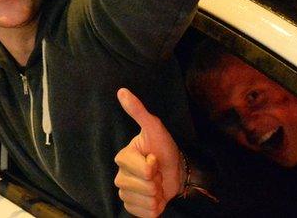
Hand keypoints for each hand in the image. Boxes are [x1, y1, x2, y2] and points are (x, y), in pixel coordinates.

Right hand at [114, 88, 183, 217]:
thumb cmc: (165, 148)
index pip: (142, 170)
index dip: (154, 166)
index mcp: (122, 158)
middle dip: (157, 182)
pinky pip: (145, 214)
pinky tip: (156, 197)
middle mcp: (120, 176)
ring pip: (145, 202)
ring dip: (158, 195)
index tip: (154, 158)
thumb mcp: (154, 128)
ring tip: (157, 183)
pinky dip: (156, 208)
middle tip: (158, 172)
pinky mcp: (132, 207)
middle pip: (143, 188)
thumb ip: (138, 111)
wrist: (176, 170)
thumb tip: (122, 91)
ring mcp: (125, 193)